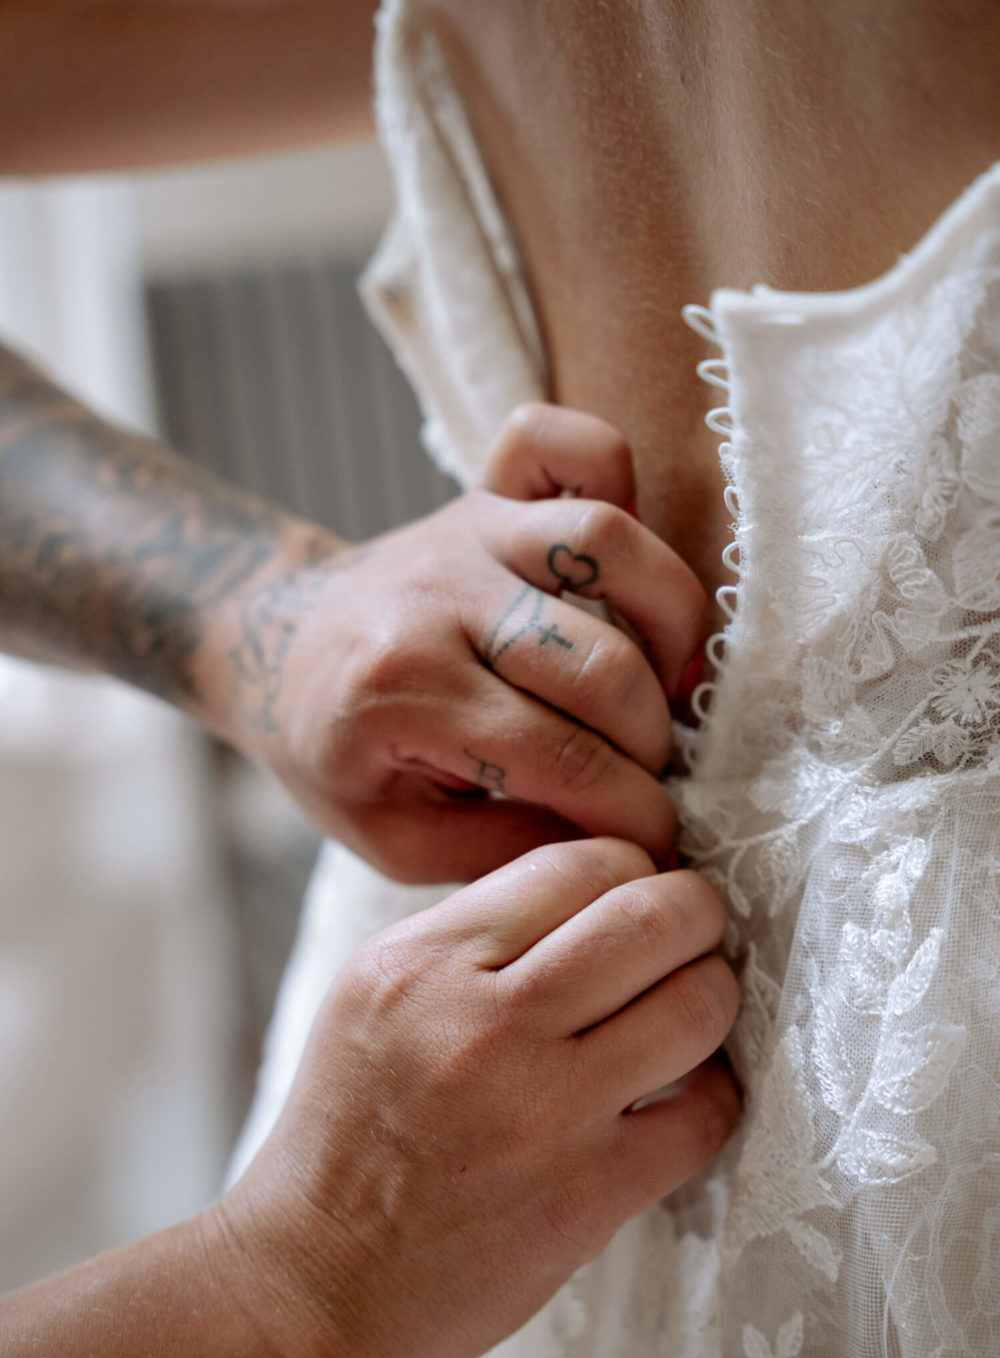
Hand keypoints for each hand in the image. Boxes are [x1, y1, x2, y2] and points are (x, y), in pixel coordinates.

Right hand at [218, 837, 739, 1357]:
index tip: (640, 891)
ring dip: (714, 995)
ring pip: (695, 1005)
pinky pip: (706, 1114)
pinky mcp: (587, 1194)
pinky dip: (715, 1095)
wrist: (310, 1285)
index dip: (631, 868)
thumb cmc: (345, 1134)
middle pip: (651, 918)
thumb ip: (472, 936)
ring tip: (697, 1004)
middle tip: (696, 928)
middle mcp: (485, 1024)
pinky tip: (688, 1095)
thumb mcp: (372, 996)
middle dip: (695, 911)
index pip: (576, 865)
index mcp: (425, 963)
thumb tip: (593, 892)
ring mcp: (542, 1110)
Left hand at [223, 404, 706, 881]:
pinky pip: (565, 444)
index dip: (633, 813)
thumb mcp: (394, 839)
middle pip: (601, 663)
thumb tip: (619, 844)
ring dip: (667, 621)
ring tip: (661, 680)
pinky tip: (622, 564)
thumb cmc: (335, 753)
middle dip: (651, 744)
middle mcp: (439, 598)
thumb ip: (506, 849)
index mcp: (405, 693)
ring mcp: (466, 532)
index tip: (657, 845)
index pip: (561, 760)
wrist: (274, 649)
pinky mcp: (484, 493)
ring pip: (608, 540)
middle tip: (646, 775)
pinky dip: (613, 474)